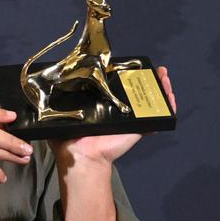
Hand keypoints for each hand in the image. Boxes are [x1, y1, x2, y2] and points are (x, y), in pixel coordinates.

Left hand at [47, 65, 177, 165]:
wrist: (81, 155)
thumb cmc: (69, 138)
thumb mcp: (64, 114)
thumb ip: (61, 102)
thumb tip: (49, 86)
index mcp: (103, 107)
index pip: (117, 89)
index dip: (127, 77)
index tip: (132, 66)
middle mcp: (119, 112)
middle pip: (138, 93)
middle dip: (148, 80)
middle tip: (154, 69)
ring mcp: (131, 120)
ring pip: (152, 102)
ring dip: (161, 88)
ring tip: (163, 76)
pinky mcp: (140, 128)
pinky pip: (159, 118)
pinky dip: (168, 107)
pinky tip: (170, 94)